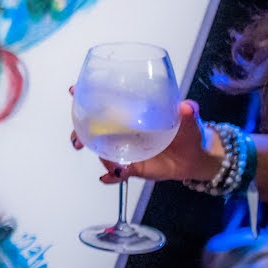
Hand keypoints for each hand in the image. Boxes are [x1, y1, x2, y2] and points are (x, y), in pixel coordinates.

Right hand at [71, 96, 218, 183]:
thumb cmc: (186, 133)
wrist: (193, 159)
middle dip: (80, 131)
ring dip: (99, 156)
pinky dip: (111, 175)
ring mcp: (125, 149)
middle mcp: (123, 130)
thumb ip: (188, 112)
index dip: (86, 96)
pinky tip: (107, 177)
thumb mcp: (188, 119)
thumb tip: (186, 107)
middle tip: (78, 139)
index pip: (105, 102)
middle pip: (93, 127)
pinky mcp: (131, 166)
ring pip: (101, 150)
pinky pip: (116, 172)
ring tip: (109, 163)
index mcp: (132, 113)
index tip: (74, 91)